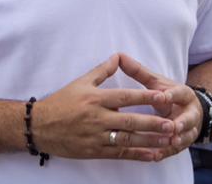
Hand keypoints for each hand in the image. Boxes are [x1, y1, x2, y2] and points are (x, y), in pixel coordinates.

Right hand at [31, 53, 178, 161]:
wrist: (40, 126)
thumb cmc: (61, 102)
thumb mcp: (80, 82)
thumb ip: (102, 71)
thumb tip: (118, 57)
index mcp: (96, 99)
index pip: (125, 97)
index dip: (145, 97)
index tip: (163, 96)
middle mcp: (97, 118)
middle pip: (130, 121)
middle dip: (152, 123)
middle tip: (172, 123)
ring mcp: (96, 137)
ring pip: (127, 140)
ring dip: (149, 141)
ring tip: (167, 140)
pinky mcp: (94, 151)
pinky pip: (119, 154)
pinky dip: (137, 155)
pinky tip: (152, 155)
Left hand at [117, 52, 201, 157]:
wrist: (189, 111)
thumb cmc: (167, 94)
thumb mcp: (156, 82)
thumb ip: (139, 72)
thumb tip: (119, 56)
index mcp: (183, 94)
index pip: (180, 93)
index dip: (172, 95)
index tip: (163, 96)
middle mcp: (189, 113)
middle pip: (188, 118)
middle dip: (182, 123)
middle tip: (173, 127)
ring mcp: (188, 130)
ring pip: (184, 137)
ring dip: (176, 141)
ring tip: (168, 144)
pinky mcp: (181, 143)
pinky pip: (173, 150)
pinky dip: (165, 153)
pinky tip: (154, 156)